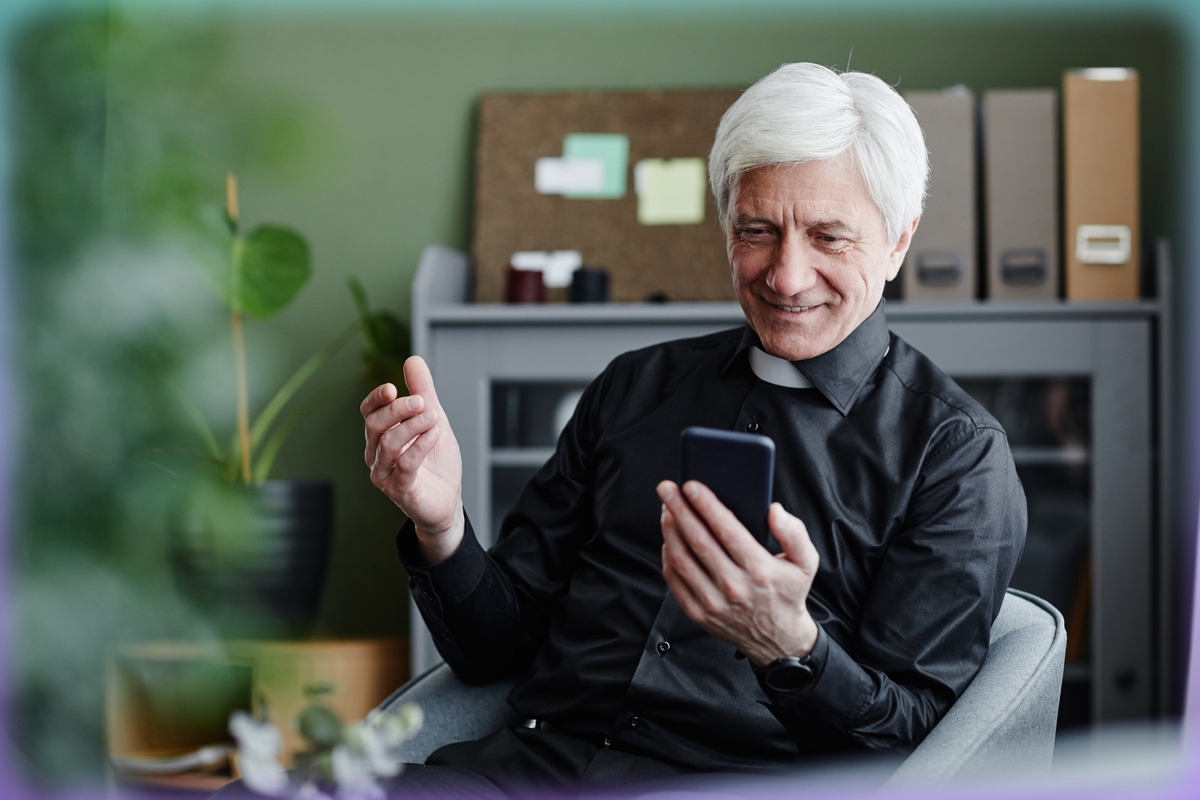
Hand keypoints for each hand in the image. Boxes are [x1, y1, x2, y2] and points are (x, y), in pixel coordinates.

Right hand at [361, 356, 463, 563]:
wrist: (447, 499)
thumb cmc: (436, 461)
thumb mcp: (434, 420)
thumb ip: (423, 392)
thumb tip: (413, 359)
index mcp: (380, 435)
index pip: (368, 413)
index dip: (376, 399)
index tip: (392, 386)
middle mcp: (376, 455)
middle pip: (374, 426)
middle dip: (397, 410)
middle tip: (421, 401)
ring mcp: (385, 474)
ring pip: (388, 444)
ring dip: (412, 427)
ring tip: (434, 418)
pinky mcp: (400, 491)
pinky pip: (405, 465)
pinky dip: (420, 446)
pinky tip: (435, 434)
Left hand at [657, 480, 819, 665]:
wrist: (778, 641)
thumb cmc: (788, 594)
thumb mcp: (806, 562)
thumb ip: (794, 532)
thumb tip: (774, 510)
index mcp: (760, 570)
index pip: (727, 530)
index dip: (707, 505)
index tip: (691, 485)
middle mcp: (734, 587)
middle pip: (699, 541)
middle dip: (679, 510)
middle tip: (667, 489)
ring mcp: (713, 603)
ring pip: (683, 559)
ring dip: (670, 530)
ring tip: (667, 509)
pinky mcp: (699, 614)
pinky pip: (676, 580)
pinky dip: (669, 555)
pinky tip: (669, 538)